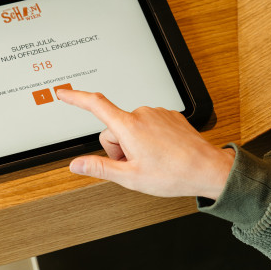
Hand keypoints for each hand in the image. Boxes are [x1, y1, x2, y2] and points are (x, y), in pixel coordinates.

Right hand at [56, 89, 234, 198]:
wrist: (207, 169)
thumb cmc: (173, 174)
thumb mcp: (130, 177)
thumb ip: (99, 168)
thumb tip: (76, 165)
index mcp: (129, 127)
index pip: (95, 105)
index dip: (76, 98)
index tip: (63, 93)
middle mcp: (142, 114)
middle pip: (113, 128)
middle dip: (118, 147)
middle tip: (134, 165)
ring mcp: (156, 113)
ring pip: (130, 128)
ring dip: (134, 143)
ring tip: (152, 160)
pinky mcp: (168, 116)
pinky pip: (147, 125)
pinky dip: (149, 138)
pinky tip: (161, 152)